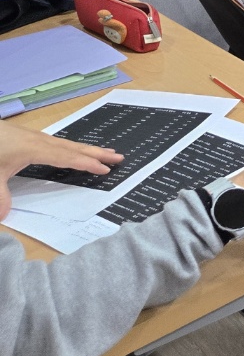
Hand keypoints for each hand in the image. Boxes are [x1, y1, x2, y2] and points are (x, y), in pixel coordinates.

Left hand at [0, 120, 122, 219]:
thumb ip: (0, 196)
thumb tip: (3, 217)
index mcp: (34, 149)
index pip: (67, 158)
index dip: (86, 164)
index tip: (106, 170)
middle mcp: (39, 142)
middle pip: (73, 147)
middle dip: (96, 152)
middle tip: (119, 157)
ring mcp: (33, 138)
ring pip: (67, 143)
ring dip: (87, 148)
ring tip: (105, 152)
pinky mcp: (27, 138)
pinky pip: (58, 142)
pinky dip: (73, 147)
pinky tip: (73, 149)